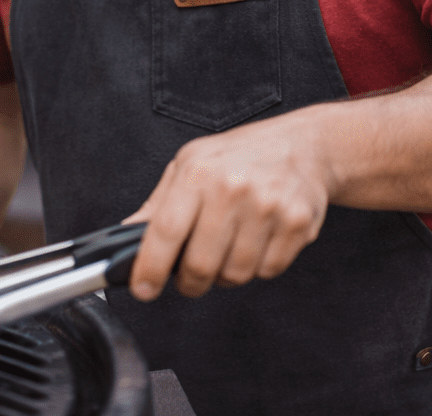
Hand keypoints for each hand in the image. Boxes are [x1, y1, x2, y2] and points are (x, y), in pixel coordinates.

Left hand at [123, 112, 330, 300]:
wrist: (302, 144)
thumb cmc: (239, 154)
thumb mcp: (189, 163)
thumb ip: (159, 202)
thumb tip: (128, 233)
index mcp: (199, 172)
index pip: (167, 230)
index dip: (150, 267)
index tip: (143, 288)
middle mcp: (232, 188)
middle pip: (200, 264)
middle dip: (189, 281)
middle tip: (189, 275)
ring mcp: (268, 207)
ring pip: (234, 274)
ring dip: (224, 274)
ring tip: (227, 247)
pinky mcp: (297, 224)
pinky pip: (267, 271)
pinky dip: (256, 267)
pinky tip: (256, 240)